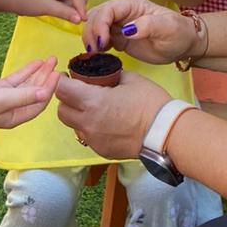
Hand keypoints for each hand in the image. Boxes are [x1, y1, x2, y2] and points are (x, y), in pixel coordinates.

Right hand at [0, 59, 58, 128]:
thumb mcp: (3, 99)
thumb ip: (25, 96)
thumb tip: (45, 94)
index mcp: (15, 117)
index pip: (39, 104)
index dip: (50, 90)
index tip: (57, 75)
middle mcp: (12, 109)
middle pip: (35, 93)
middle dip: (46, 78)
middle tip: (56, 63)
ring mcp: (6, 98)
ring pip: (28, 85)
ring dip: (39, 73)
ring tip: (50, 59)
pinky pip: (18, 79)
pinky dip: (27, 71)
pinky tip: (36, 62)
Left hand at [7, 0, 89, 22]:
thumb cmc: (25, 0)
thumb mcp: (45, 7)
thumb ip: (64, 12)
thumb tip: (80, 20)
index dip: (81, 5)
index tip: (83, 20)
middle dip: (81, 0)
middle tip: (76, 16)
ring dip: (77, 0)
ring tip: (66, 11)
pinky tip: (63, 7)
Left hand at [55, 68, 170, 158]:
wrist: (165, 132)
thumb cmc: (150, 102)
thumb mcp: (130, 78)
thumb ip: (110, 76)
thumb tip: (102, 76)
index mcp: (92, 101)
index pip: (62, 90)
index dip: (61, 81)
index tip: (67, 77)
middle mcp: (87, 122)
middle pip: (61, 110)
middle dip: (66, 99)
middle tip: (78, 91)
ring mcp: (93, 139)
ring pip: (72, 125)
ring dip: (77, 115)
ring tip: (93, 108)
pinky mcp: (101, 150)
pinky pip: (87, 137)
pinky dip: (91, 128)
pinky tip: (106, 122)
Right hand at [84, 0, 200, 65]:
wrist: (184, 46)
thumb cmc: (179, 34)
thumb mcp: (168, 28)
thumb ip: (148, 25)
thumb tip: (127, 29)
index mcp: (132, 5)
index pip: (109, 9)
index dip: (101, 23)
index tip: (101, 42)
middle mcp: (123, 12)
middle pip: (97, 15)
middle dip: (91, 31)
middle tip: (94, 50)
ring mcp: (119, 25)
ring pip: (95, 26)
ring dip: (90, 38)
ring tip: (94, 53)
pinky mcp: (118, 38)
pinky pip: (100, 38)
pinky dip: (95, 45)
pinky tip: (98, 54)